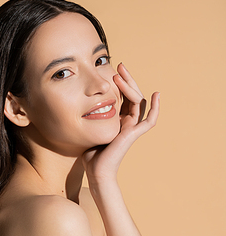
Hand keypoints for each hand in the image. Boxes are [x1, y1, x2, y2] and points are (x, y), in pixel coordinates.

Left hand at [82, 62, 159, 183]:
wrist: (95, 170)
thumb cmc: (90, 153)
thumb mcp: (89, 128)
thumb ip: (91, 116)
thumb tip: (80, 104)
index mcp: (117, 120)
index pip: (123, 97)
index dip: (121, 83)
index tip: (113, 70)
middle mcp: (127, 122)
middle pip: (132, 96)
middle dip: (127, 80)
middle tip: (120, 65)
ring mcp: (132, 128)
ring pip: (138, 102)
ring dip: (131, 87)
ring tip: (121, 75)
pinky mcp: (133, 134)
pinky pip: (149, 120)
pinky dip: (155, 108)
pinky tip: (156, 95)